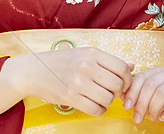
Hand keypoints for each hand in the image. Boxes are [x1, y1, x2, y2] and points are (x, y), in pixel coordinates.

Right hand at [0, 47, 133, 117]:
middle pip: (117, 85)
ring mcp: (78, 82)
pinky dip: (98, 110)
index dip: (127, 80)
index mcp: (91, 53)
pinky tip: (92, 105)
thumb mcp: (82, 54)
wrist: (31, 70)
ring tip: (98, 97)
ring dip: (107, 101)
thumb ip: (107, 61)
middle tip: (108, 91)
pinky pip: (96, 109)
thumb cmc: (58, 62)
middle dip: (116, 92)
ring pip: (108, 98)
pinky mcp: (70, 97)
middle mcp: (86, 66)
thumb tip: (132, 66)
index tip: (122, 84)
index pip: (122, 68)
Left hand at [122, 65, 163, 132]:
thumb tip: (122, 95)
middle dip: (141, 102)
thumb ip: (138, 94)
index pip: (142, 77)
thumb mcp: (153, 100)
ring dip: (154, 107)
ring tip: (152, 117)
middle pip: (151, 84)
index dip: (132, 92)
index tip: (126, 106)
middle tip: (137, 117)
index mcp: (161, 70)